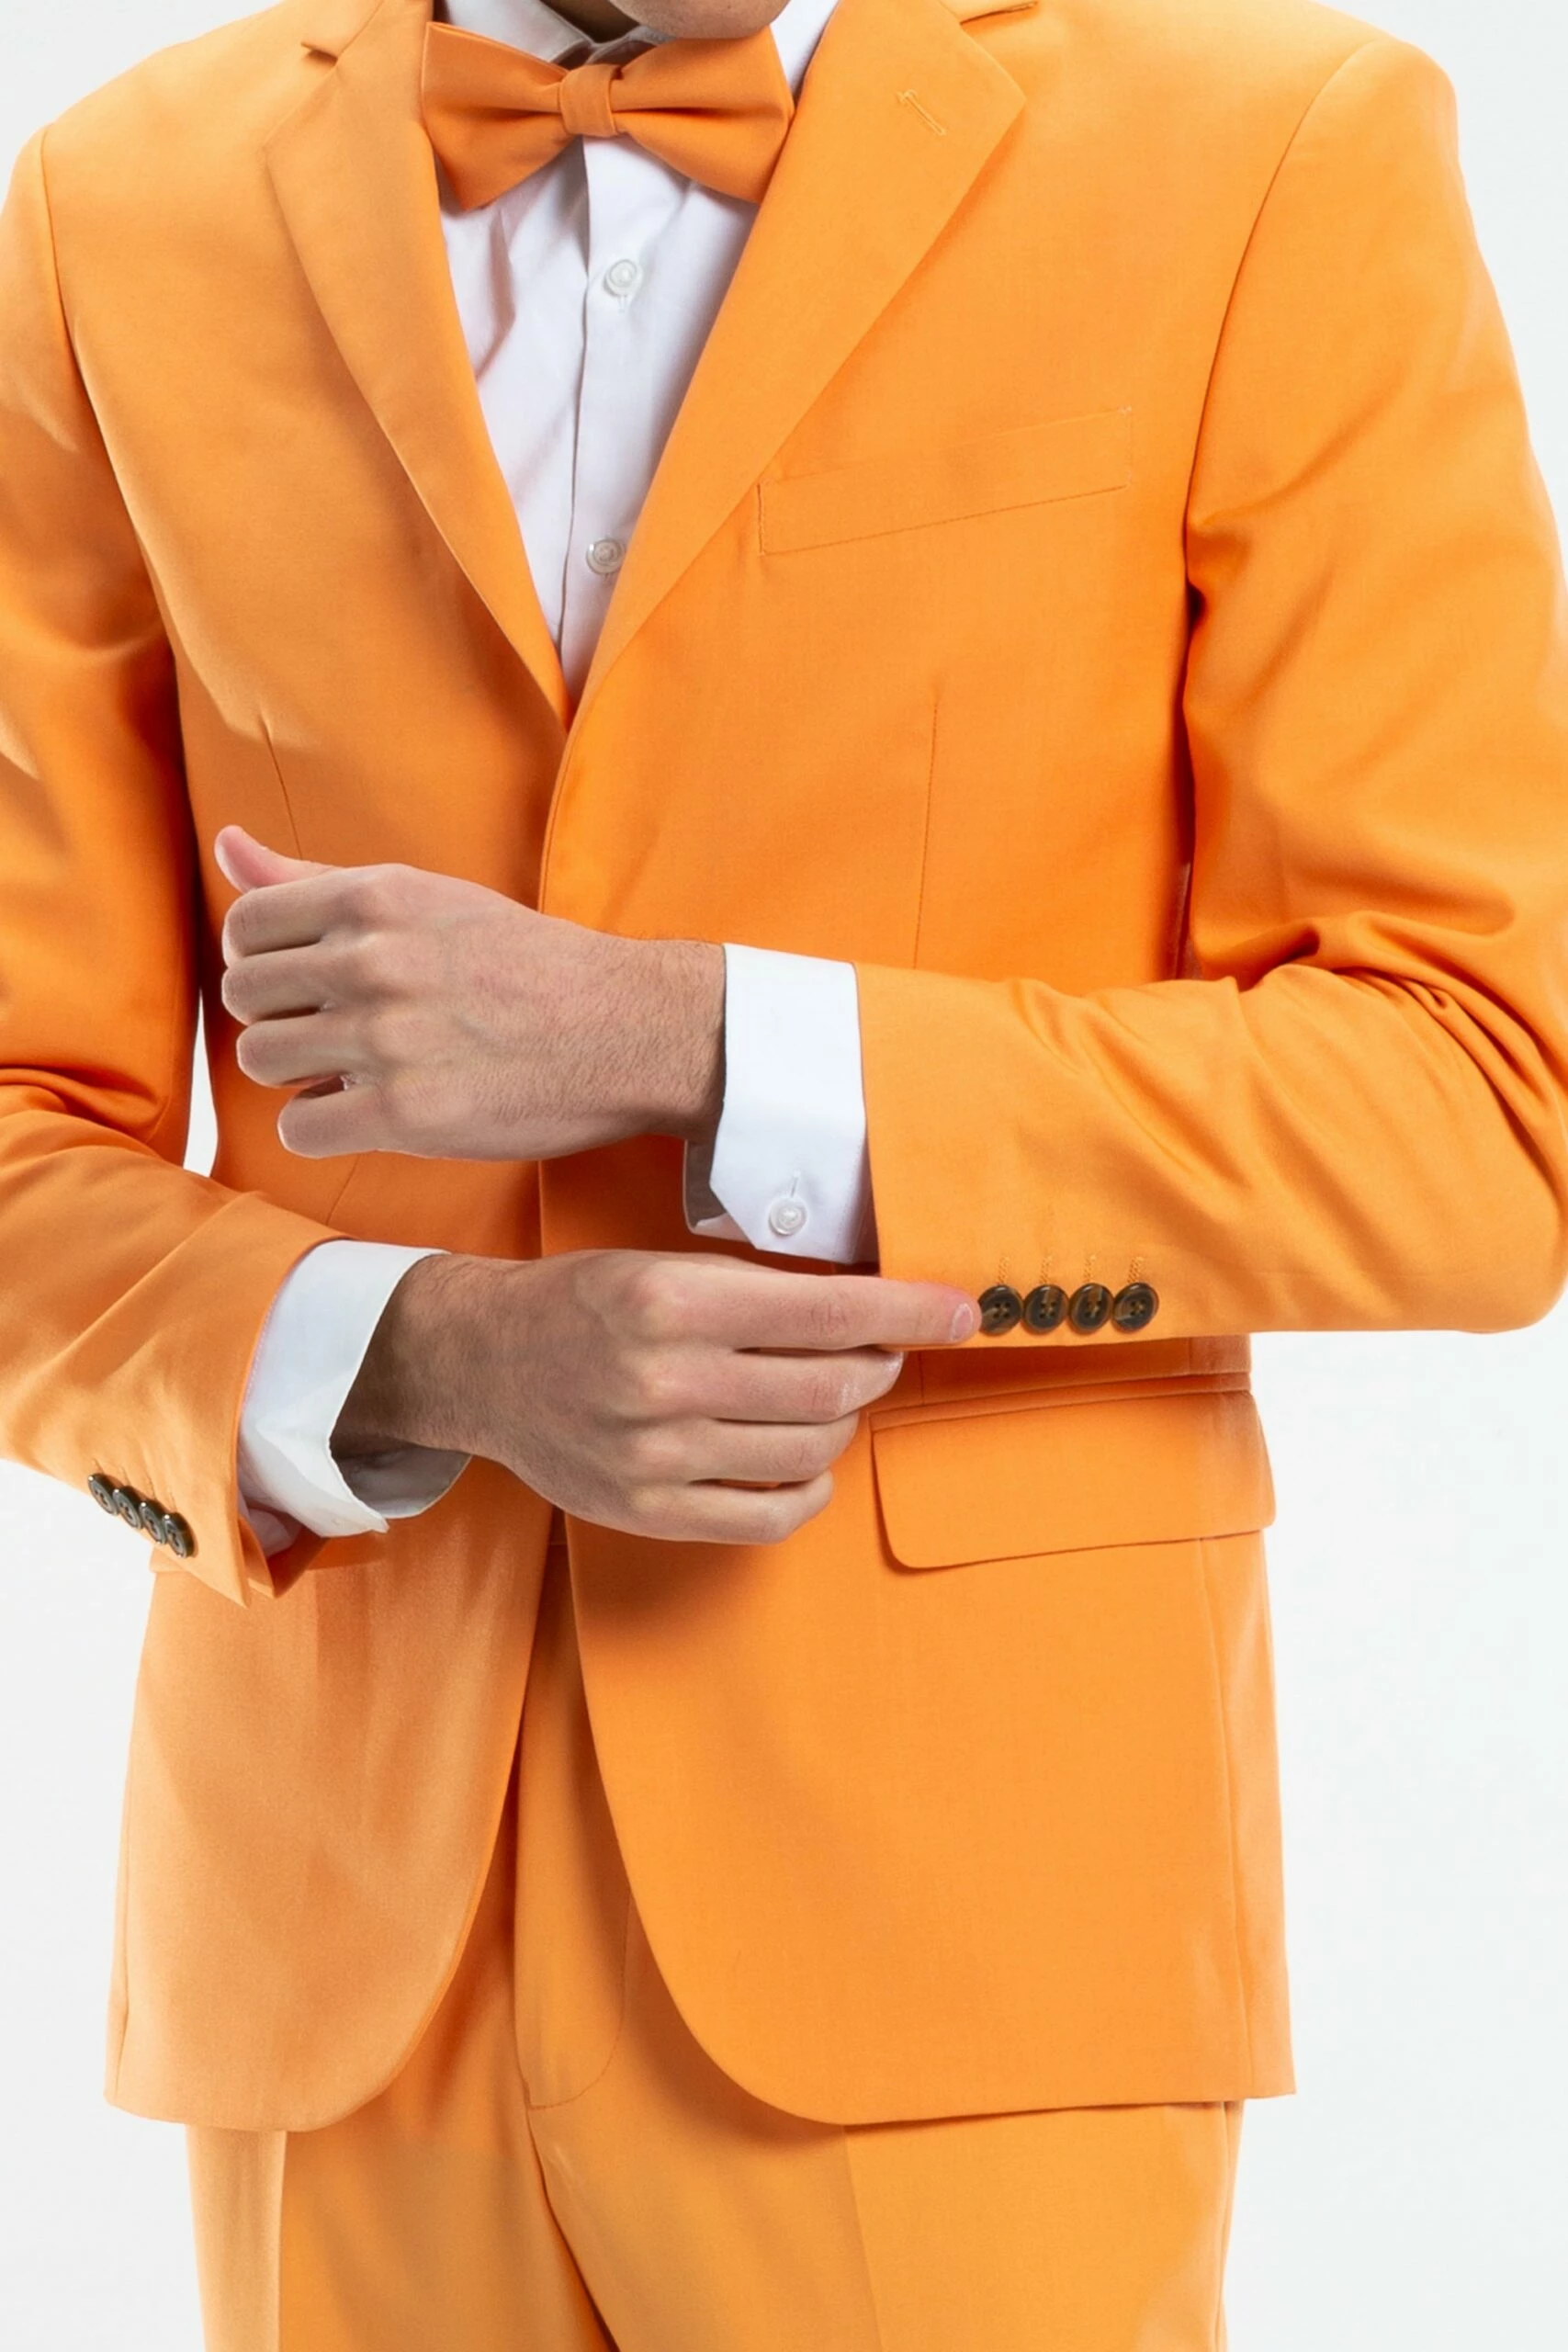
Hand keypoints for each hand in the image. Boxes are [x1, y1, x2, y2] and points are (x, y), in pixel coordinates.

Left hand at [214, 828, 724, 1160]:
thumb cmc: (526, 963)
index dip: (266, 962)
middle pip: (246, 999)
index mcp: (374, 898)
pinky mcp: (406, 1114)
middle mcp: (372, 962)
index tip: (309, 983)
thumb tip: (228, 847)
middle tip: (335, 1032)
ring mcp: (386, 1041)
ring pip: (262, 1062)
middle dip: (282, 1018)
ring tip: (351, 1072)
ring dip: (298, 1075)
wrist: (626, 1028)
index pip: (246, 929)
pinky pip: (300, 1129)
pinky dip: (320, 1127)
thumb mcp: (425, 898)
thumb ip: (317, 881)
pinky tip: (363, 1112)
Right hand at [337, 1249, 977, 1544]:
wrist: (482, 1360)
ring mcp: (655, 1455)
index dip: (912, 1311)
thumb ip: (760, 1290)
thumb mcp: (666, 1265)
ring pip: (809, 1450)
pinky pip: (769, 1516)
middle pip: (832, 1386)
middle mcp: (663, 1380)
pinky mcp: (647, 1511)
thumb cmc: (586, 1302)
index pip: (830, 1313)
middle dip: (880, 1365)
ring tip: (829, 1397)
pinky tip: (803, 1461)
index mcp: (672, 1301)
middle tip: (882, 1351)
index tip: (961, 1311)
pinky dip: (808, 1489)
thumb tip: (876, 1310)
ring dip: (842, 1420)